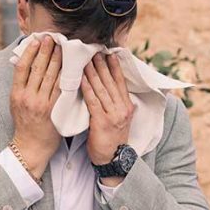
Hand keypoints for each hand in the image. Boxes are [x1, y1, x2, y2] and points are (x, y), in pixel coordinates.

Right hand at [10, 38, 61, 179]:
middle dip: (45, 51)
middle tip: (52, 38)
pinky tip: (70, 67)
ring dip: (57, 60)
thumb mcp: (16, 103)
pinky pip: (61, 89)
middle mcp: (28, 97)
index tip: (36, 41)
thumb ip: (22, 87)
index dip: (30, 52)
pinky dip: (65, 76)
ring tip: (62, 47)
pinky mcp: (53, 110)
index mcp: (16, 94)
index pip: (22, 67)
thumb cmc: (24, 125)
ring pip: (51, 76)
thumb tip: (28, 66)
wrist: (30, 147)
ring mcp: (41, 103)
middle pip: (38, 68)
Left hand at [81, 54, 134, 175]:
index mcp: (127, 106)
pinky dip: (87, 88)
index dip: (115, 67)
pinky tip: (82, 78)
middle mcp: (122, 108)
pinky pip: (93, 101)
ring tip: (86, 59)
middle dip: (103, 65)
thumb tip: (110, 90)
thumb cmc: (112, 139)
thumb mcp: (119, 119)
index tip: (109, 53)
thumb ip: (116, 105)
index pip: (120, 82)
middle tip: (95, 50)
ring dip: (93, 72)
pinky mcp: (102, 121)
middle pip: (111, 82)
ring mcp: (113, 114)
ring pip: (102, 89)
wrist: (113, 160)